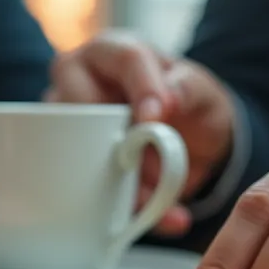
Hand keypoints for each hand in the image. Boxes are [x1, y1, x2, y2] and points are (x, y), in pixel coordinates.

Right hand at [46, 30, 235, 234]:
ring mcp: (67, 125)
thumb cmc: (187, 102)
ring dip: (124, 185)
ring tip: (160, 201)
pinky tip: (161, 217)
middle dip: (126, 147)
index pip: (123, 59)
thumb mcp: (201, 91)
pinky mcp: (71, 165)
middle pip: (85, 108)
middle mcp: (78, 82)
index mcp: (111, 52)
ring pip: (79, 154)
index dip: (142, 88)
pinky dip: (128, 210)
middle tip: (158, 170)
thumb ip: (189, 89)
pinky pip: (88, 190)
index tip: (157, 117)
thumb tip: (167, 102)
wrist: (189, 141)